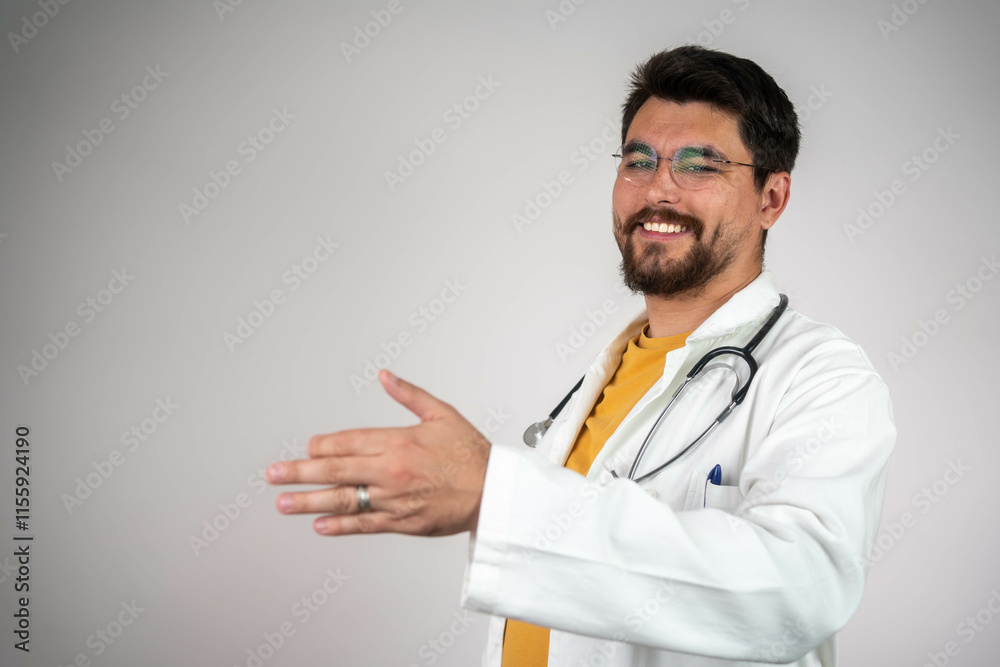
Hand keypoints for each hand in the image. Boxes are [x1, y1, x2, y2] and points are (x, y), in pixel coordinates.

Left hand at [267, 369, 490, 536]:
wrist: (494, 492)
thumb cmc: (470, 452)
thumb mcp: (442, 413)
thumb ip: (409, 395)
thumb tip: (384, 376)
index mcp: (398, 441)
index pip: (348, 441)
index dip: (323, 445)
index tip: (308, 447)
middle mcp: (391, 471)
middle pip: (335, 470)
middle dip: (299, 472)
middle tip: (273, 474)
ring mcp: (394, 499)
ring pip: (343, 499)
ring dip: (309, 502)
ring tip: (283, 502)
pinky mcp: (402, 522)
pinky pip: (364, 524)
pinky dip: (340, 525)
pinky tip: (319, 525)